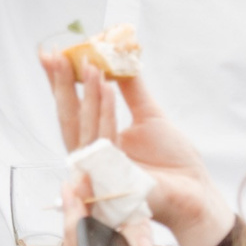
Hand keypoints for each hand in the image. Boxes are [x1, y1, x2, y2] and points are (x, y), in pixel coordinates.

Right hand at [37, 50, 235, 245]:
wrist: (193, 190)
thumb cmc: (172, 161)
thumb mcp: (149, 115)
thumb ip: (131, 89)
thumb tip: (118, 58)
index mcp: (96, 142)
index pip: (73, 109)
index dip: (60, 83)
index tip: (52, 55)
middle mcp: (92, 155)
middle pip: (68, 117)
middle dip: (60, 85)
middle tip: (56, 56)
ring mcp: (99, 168)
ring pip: (85, 126)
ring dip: (87, 92)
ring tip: (90, 63)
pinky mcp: (112, 176)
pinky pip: (106, 138)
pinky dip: (106, 110)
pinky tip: (109, 86)